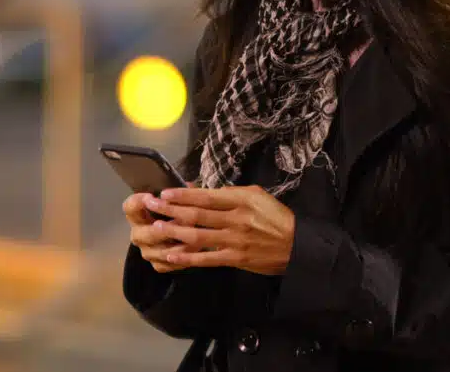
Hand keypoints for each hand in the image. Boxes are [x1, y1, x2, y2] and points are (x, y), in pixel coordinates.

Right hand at [123, 191, 196, 272]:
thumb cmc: (176, 211)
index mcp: (138, 215)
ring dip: (179, 247)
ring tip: (197, 240)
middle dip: (164, 230)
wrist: (178, 235)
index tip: (151, 196)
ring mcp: (146, 251)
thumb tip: (189, 187)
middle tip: (181, 224)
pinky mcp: (157, 264)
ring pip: (159, 252)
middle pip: (144, 234)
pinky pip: (167, 264)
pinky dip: (182, 260)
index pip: (130, 207)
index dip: (138, 202)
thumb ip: (180, 194)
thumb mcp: (176, 200)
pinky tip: (195, 253)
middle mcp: (138, 234)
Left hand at [143, 185, 294, 274]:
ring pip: (198, 236)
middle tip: (151, 205)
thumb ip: (231, 193)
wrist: (298, 245)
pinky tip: (172, 256)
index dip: (183, 195)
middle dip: (171, 209)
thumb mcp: (257, 195)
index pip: (206, 197)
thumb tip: (205, 191)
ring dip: (174, 232)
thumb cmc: (276, 217)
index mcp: (242, 200)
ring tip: (157, 228)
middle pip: (197, 214)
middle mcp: (236, 219)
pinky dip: (188, 257)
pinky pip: (207, 258)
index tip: (165, 192)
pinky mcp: (235, 258)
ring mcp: (235, 240)